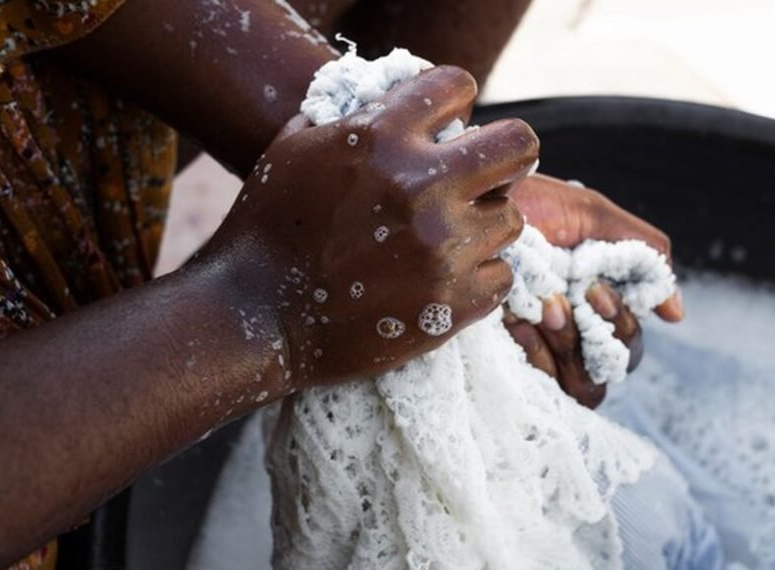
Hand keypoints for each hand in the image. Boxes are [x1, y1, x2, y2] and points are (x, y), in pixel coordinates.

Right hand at [197, 66, 537, 389]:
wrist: (255, 317)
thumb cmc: (266, 228)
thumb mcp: (294, 149)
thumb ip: (351, 118)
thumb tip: (392, 101)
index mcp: (381, 138)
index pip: (457, 87)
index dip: (454, 103)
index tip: (448, 125)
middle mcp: (421, 186)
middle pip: (519, 146)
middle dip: (505, 157)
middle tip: (486, 176)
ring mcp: (443, 248)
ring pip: (512, 218)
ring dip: (485, 225)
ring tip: (449, 238)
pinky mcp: (453, 303)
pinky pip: (502, 275)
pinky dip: (479, 277)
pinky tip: (444, 279)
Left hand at [505, 174, 682, 407]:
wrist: (470, 202)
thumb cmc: (527, 203)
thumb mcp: (590, 216)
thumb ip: (641, 255)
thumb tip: (675, 314)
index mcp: (593, 303)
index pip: (627, 344)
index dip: (623, 326)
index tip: (597, 293)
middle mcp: (571, 333)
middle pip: (613, 369)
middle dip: (598, 335)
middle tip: (567, 300)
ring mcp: (539, 350)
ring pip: (584, 387)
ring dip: (569, 346)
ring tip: (544, 309)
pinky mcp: (506, 361)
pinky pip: (543, 388)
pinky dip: (537, 356)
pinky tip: (517, 323)